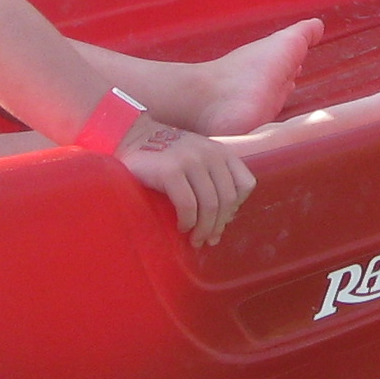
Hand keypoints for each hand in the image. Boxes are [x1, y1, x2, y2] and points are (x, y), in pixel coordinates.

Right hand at [118, 121, 255, 246]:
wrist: (133, 137)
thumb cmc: (167, 156)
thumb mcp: (198, 160)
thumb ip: (214, 181)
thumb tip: (225, 220)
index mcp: (221, 152)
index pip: (245, 184)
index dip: (235, 207)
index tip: (221, 221)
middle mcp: (210, 153)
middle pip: (227, 199)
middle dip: (218, 225)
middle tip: (207, 240)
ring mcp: (190, 160)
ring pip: (210, 205)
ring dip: (204, 229)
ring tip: (195, 240)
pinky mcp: (170, 170)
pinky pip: (188, 205)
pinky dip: (187, 221)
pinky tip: (182, 227)